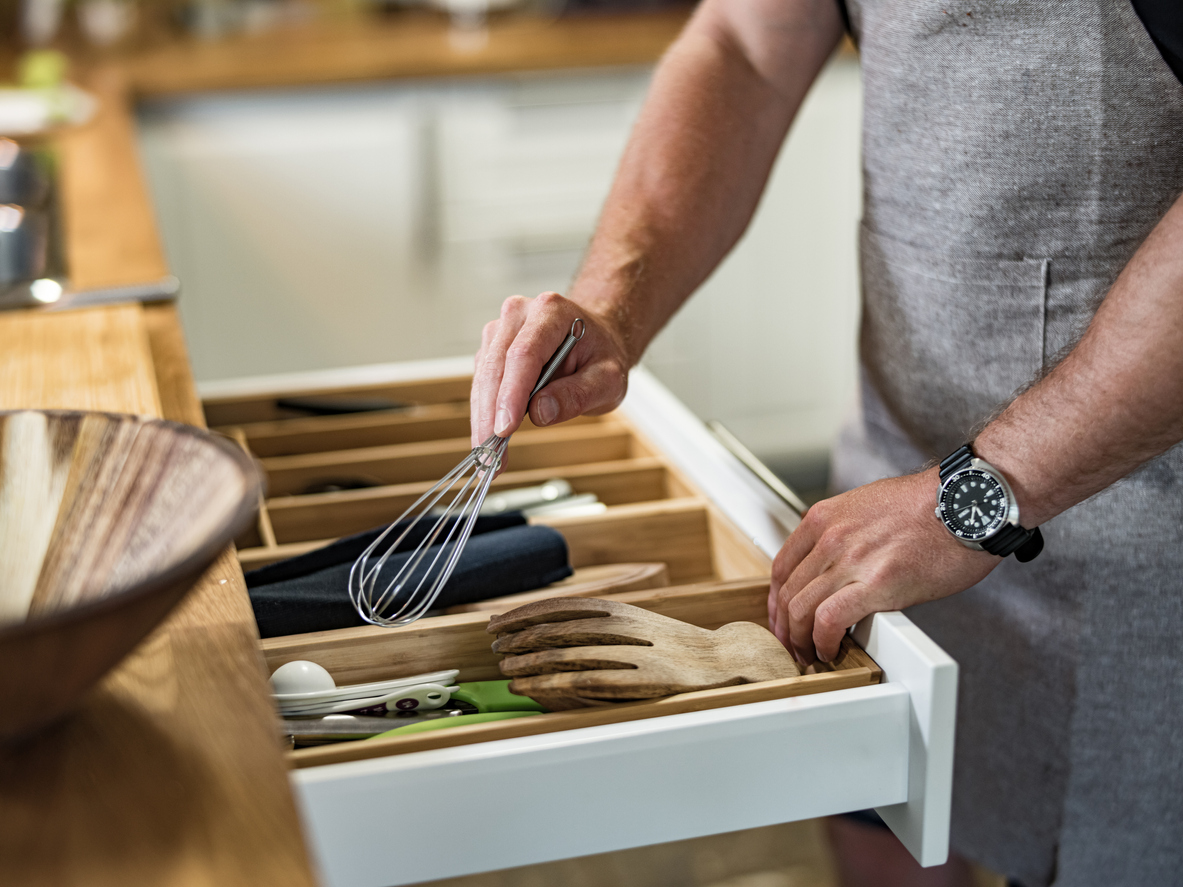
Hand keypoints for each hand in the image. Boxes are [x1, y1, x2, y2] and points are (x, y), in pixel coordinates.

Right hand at [470, 292, 630, 447]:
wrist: (596, 341)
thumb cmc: (601, 356)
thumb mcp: (608, 379)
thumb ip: (578, 395)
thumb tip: (540, 412)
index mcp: (552, 311)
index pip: (524, 354)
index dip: (511, 394)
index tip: (505, 429)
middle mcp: (520, 314)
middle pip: (496, 366)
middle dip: (491, 415)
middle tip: (491, 456)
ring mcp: (502, 330)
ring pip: (483, 377)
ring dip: (483, 418)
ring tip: (490, 457)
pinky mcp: (492, 348)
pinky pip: (482, 383)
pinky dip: (484, 412)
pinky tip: (490, 437)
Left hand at [767, 468, 999, 665]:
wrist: (969, 503)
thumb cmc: (934, 505)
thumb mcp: (871, 505)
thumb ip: (846, 532)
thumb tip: (836, 560)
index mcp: (826, 517)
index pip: (782, 565)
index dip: (776, 599)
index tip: (782, 616)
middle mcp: (831, 536)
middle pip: (787, 591)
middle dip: (784, 626)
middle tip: (791, 645)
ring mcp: (851, 559)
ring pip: (801, 609)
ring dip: (799, 640)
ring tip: (809, 654)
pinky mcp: (877, 584)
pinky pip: (829, 620)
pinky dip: (822, 642)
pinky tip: (830, 651)